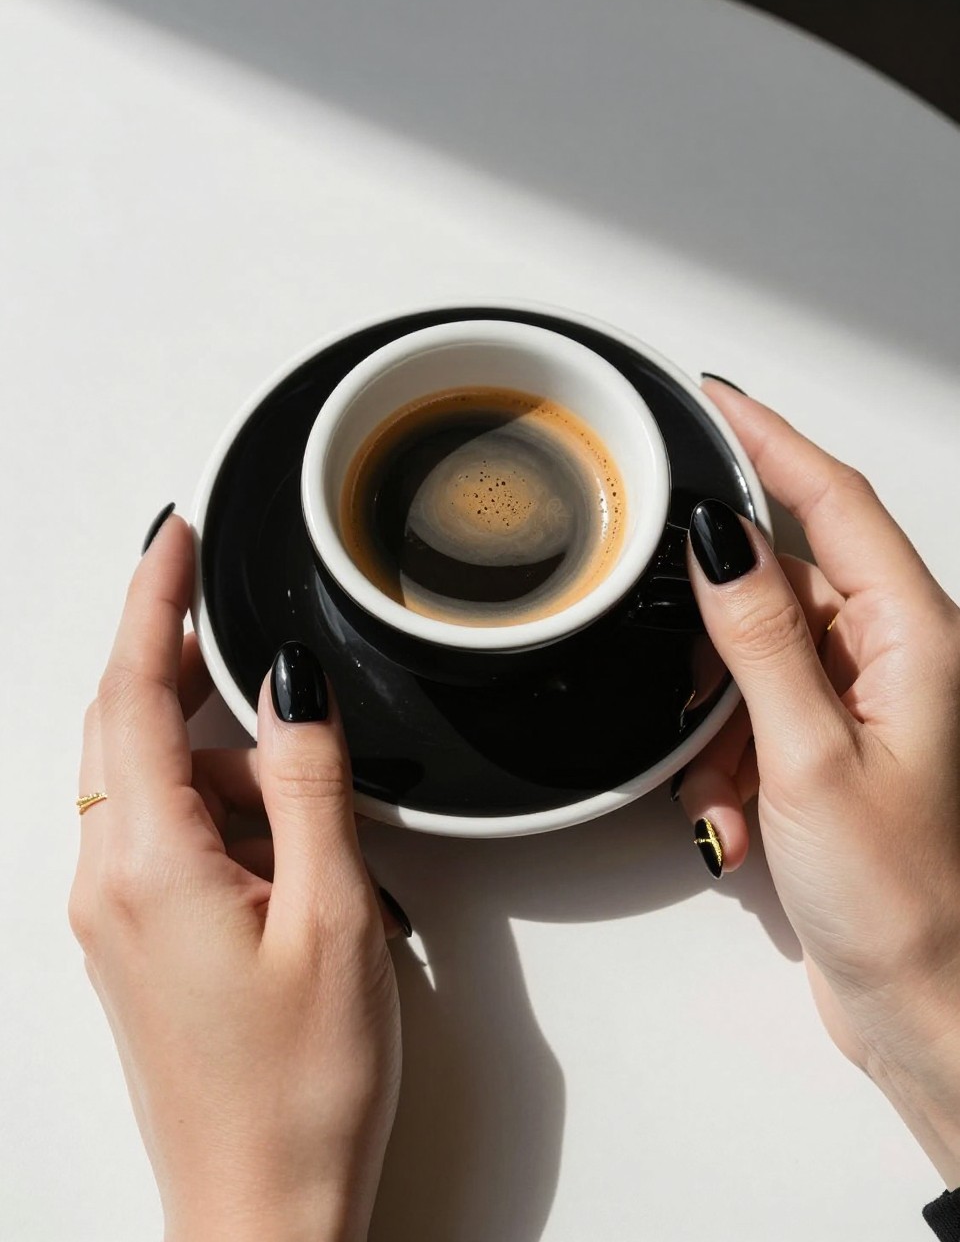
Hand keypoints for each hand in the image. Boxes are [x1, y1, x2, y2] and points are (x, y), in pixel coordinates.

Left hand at [69, 514, 402, 1241]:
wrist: (260, 1210)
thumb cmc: (300, 1087)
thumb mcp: (333, 916)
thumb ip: (308, 783)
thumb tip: (288, 684)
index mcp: (147, 864)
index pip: (130, 690)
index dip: (152, 599)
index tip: (172, 535)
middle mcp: (108, 881)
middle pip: (130, 727)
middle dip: (189, 674)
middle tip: (267, 670)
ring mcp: (113, 914)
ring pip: (155, 781)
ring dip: (230, 769)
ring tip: (316, 834)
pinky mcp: (134, 939)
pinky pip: (163, 832)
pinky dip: (222, 814)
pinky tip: (289, 861)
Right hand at [678, 378, 959, 1184]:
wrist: (928, 1008)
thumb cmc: (906, 901)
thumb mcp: (810, 759)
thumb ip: (759, 639)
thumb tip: (721, 540)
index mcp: (920, 640)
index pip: (834, 501)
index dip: (770, 440)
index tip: (713, 397)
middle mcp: (899, 659)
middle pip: (784, 585)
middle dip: (720, 641)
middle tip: (700, 697)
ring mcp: (866, 704)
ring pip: (756, 657)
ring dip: (718, 721)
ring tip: (730, 793)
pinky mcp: (835, 748)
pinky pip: (755, 713)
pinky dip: (726, 758)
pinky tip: (736, 816)